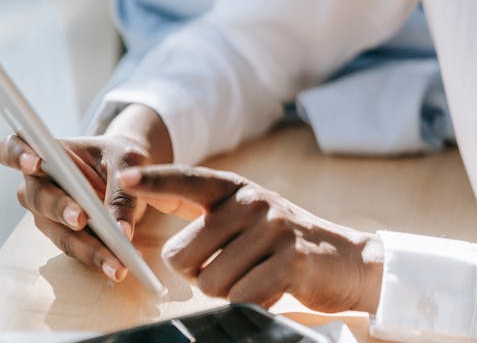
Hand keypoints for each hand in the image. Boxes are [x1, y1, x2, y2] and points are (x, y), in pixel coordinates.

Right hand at [0, 103, 171, 282]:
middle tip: (81, 218)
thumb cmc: (120, 156)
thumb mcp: (128, 160)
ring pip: (58, 232)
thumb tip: (121, 229)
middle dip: (60, 208)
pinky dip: (96, 257)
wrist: (128, 173)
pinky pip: (75, 248)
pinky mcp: (62, 235)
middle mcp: (39, 183)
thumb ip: (122, 189)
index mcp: (48, 151)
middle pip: (38, 197)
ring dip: (85, 247)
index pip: (18, 147)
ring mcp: (47, 213)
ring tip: (113, 260)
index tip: (35, 162)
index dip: (18, 154)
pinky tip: (115, 267)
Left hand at [119, 164, 383, 312]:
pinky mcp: (288, 260)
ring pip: (211, 282)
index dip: (155, 180)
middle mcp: (252, 201)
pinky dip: (250, 302)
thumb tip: (171, 248)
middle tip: (234, 267)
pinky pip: (241, 297)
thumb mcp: (249, 219)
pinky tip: (271, 288)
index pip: (189, 180)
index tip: (125, 179)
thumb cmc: (283, 244)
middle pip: (185, 254)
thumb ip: (212, 222)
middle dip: (200, 274)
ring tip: (256, 275)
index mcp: (237, 189)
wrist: (345, 259)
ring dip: (227, 291)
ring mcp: (272, 228)